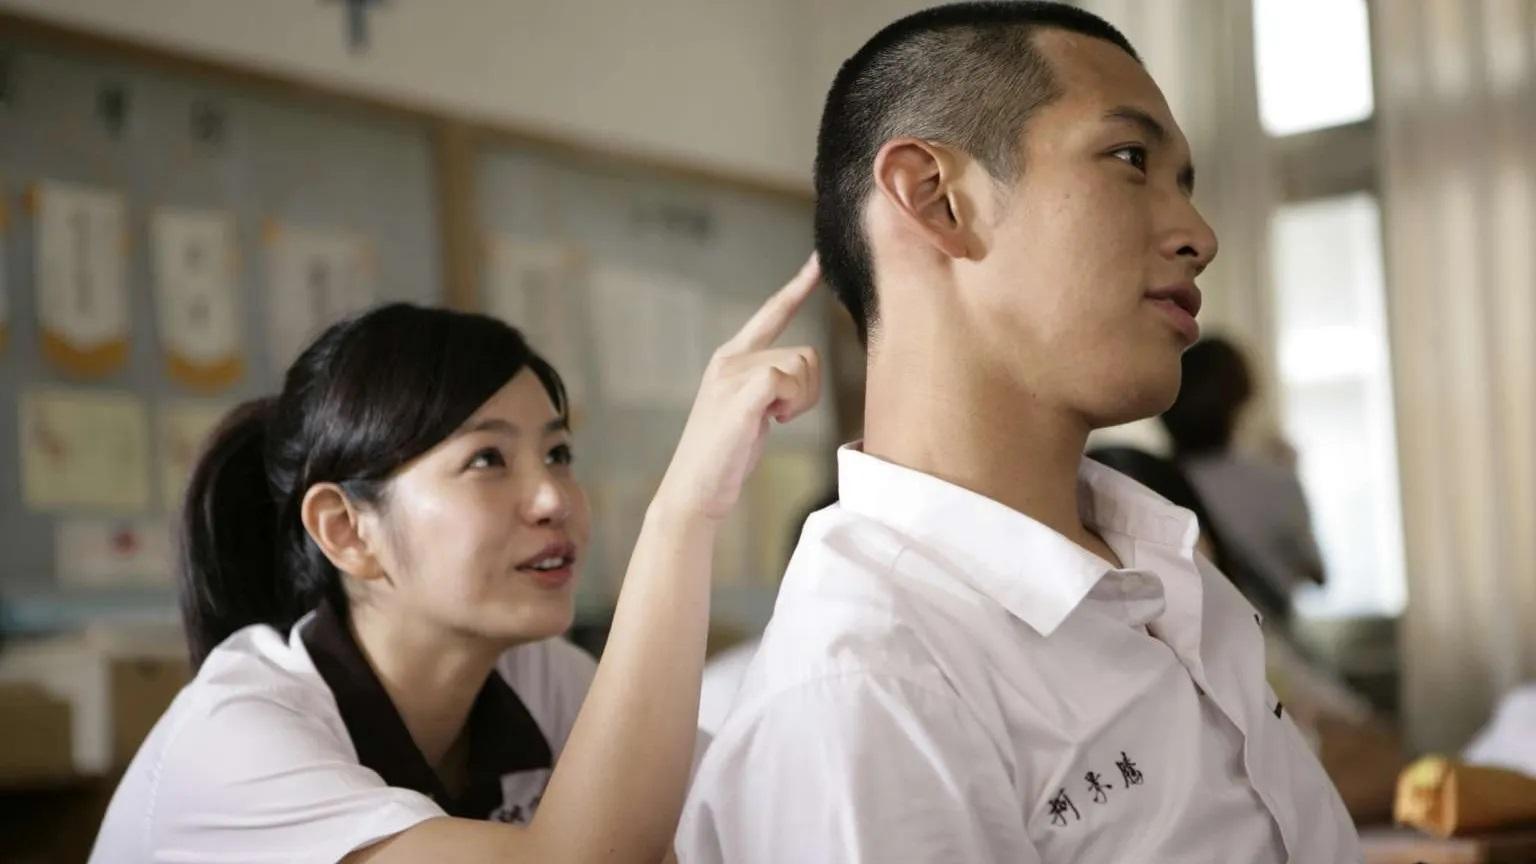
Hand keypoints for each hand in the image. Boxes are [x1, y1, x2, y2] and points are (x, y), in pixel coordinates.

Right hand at [652, 255, 822, 522]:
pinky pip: (789, 380)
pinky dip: (790, 404)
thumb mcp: (750, 411)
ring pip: (803, 368)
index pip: (771, 313)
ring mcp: (731, 375)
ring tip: (769, 423)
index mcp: (730, 358)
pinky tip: (770, 422)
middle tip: (777, 419)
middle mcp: (729, 359)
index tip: (817, 262)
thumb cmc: (725, 457)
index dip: (797, 287)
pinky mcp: (739, 395)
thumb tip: (799, 372)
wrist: (693, 492)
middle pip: (805, 354)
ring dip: (799, 401)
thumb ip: (770, 384)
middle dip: (807, 391)